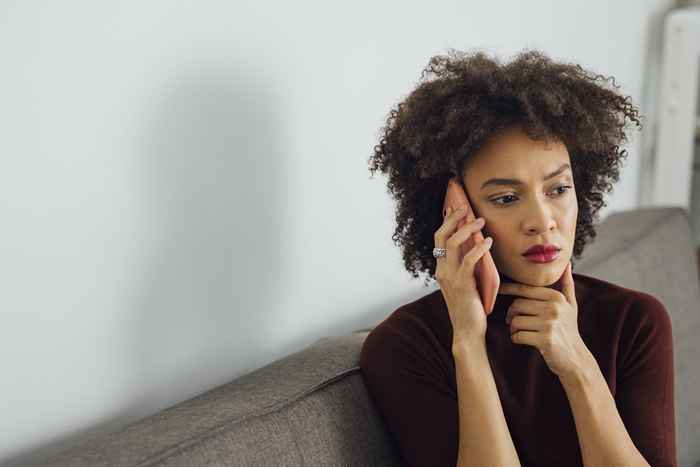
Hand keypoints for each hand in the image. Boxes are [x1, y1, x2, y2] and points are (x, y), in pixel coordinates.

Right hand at [434, 206, 492, 348]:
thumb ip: (466, 267)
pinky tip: (488, 242)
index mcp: (441, 269)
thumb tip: (476, 248)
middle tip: (465, 207)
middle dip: (452, 219)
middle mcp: (441, 271)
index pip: (439, 239)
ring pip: (452, 244)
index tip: (454, 208)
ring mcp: (449, 277)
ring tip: (480, 221)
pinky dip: (479, 248)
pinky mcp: (461, 284)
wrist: (467, 332)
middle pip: (441, 236)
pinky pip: (468, 260)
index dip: (446, 222)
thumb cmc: (470, 309)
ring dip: (467, 228)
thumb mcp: (466, 284)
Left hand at [497, 261, 591, 381]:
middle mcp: (554, 308)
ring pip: (515, 321)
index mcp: (556, 297)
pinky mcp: (545, 340)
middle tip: (512, 321)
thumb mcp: (571, 305)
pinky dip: (515, 338)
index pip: (525, 289)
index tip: (497, 289)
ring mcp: (550, 324)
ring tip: (519, 331)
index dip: (508, 289)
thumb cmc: (569, 329)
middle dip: (511, 314)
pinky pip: (518, 335)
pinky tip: (522, 340)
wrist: (575, 358)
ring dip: (513, 328)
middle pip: (517, 305)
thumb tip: (566, 263)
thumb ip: (566, 284)